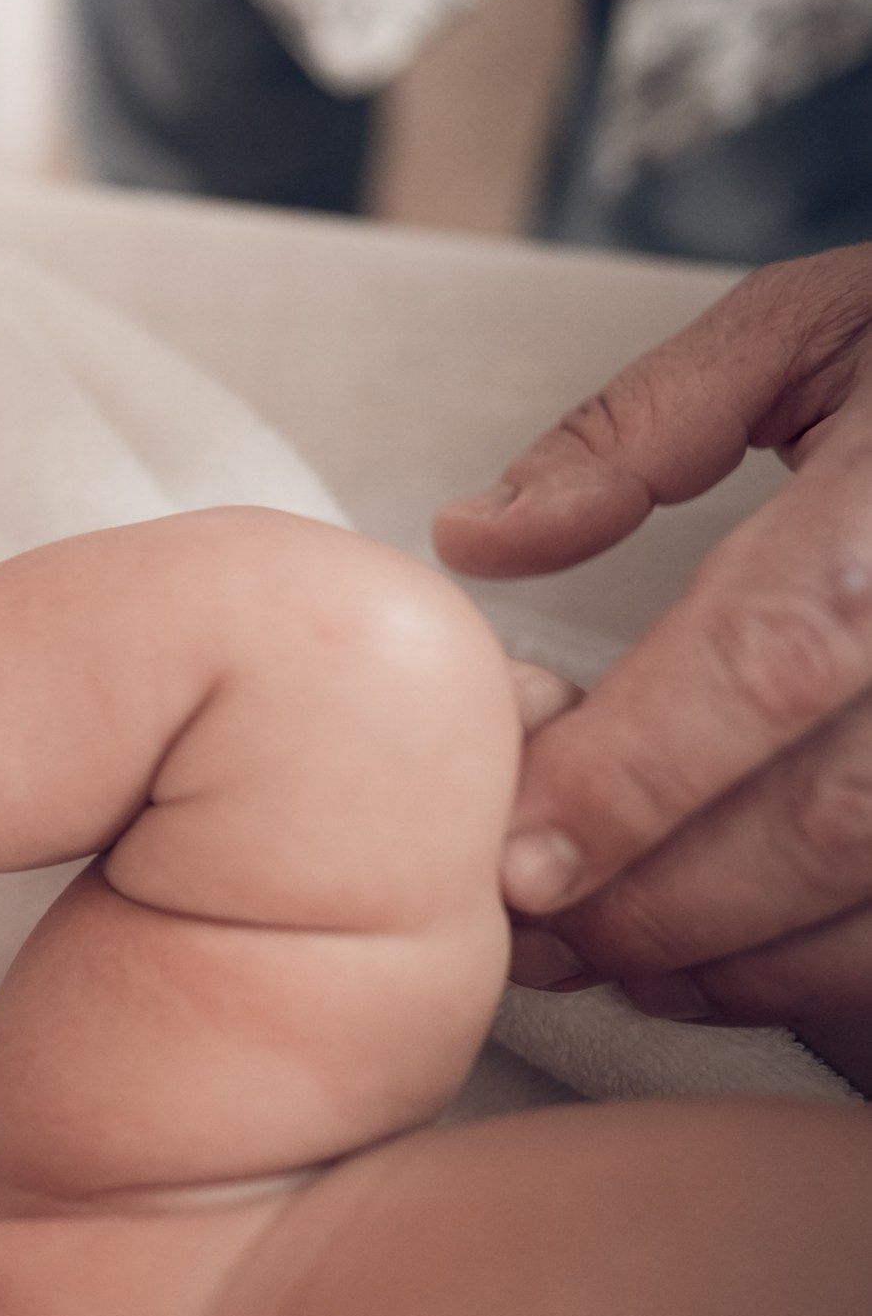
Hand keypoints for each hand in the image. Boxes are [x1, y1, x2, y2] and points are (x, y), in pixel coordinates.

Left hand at [436, 245, 871, 1084]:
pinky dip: (850, 987)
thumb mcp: (819, 328)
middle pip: (838, 817)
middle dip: (669, 902)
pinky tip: (749, 979)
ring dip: (754, 966)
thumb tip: (480, 536)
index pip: (773, 657)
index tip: (518, 864)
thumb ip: (645, 423)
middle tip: (537, 939)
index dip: (637, 779)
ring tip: (621, 968)